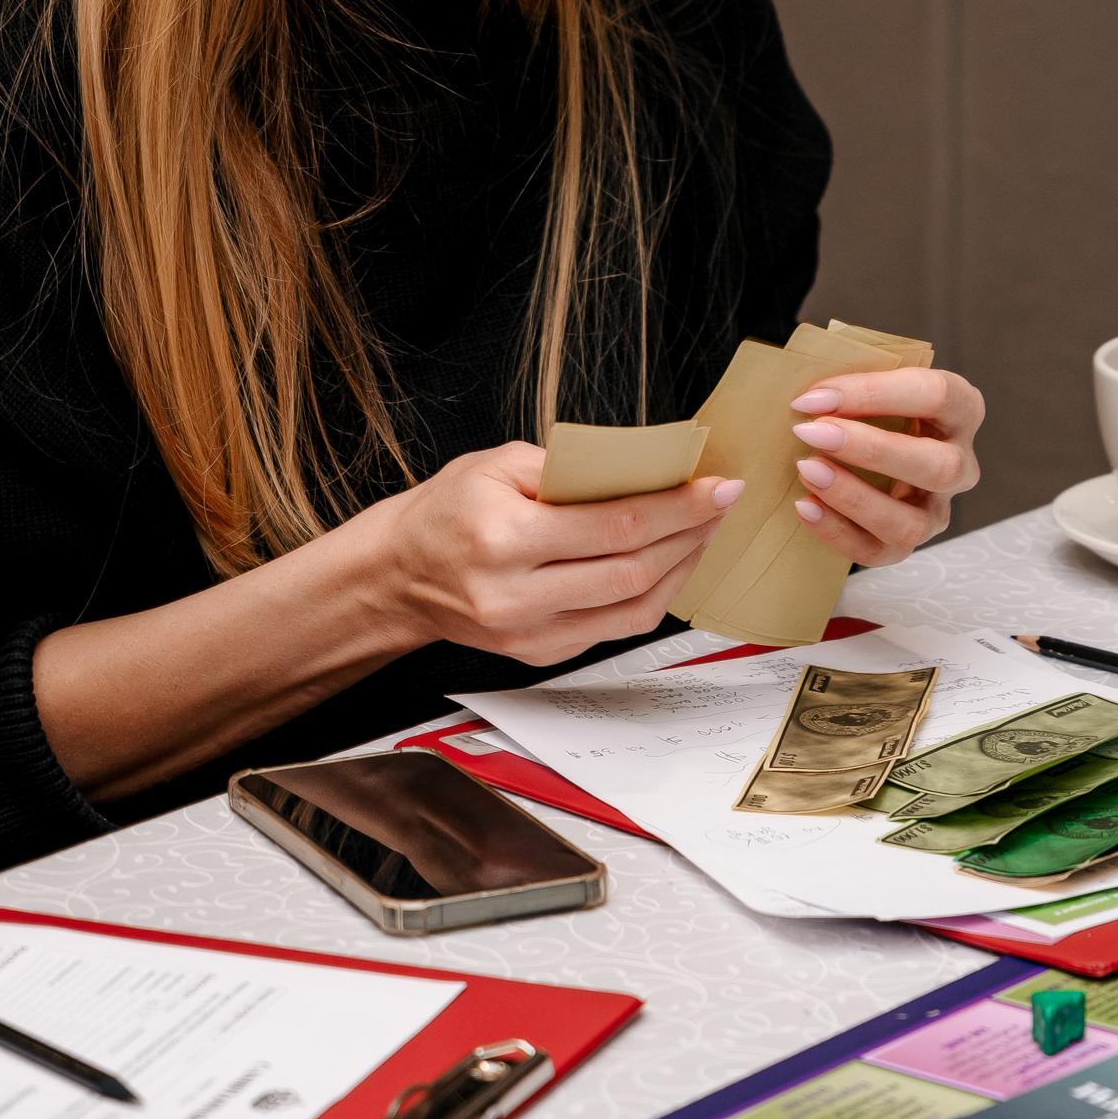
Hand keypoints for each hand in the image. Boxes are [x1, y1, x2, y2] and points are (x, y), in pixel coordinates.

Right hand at [380, 443, 745, 666]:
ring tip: (702, 533)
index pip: (615, 526)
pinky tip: (667, 564)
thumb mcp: (497, 464)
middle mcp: (517, 595)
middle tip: (720, 505)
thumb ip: (570, 468)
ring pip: (632, 609)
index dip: (677, 508)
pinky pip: (613, 628)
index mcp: (505, 538)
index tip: (717, 487)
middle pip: (631, 570)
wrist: (397, 575)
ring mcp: (529, 634)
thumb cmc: (447, 511)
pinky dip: (651, 595)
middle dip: (689, 535)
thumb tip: (645, 472)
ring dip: (680, 570)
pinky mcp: (538, 654)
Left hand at [787, 367, 984, 567]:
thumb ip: (850, 383)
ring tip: (806, 470)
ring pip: (912, 522)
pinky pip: (879, 550)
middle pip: (938, 466)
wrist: (859, 450)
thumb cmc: (864, 405)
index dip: (875, 393)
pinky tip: (805, 506)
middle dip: (871, 450)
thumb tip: (806, 395)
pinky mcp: (906, 543)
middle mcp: (959, 464)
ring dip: (855, 497)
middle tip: (811, 432)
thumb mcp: (868, 384)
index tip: (813, 396)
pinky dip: (838, 531)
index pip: (935, 395)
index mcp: (960, 409)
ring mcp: (937, 510)